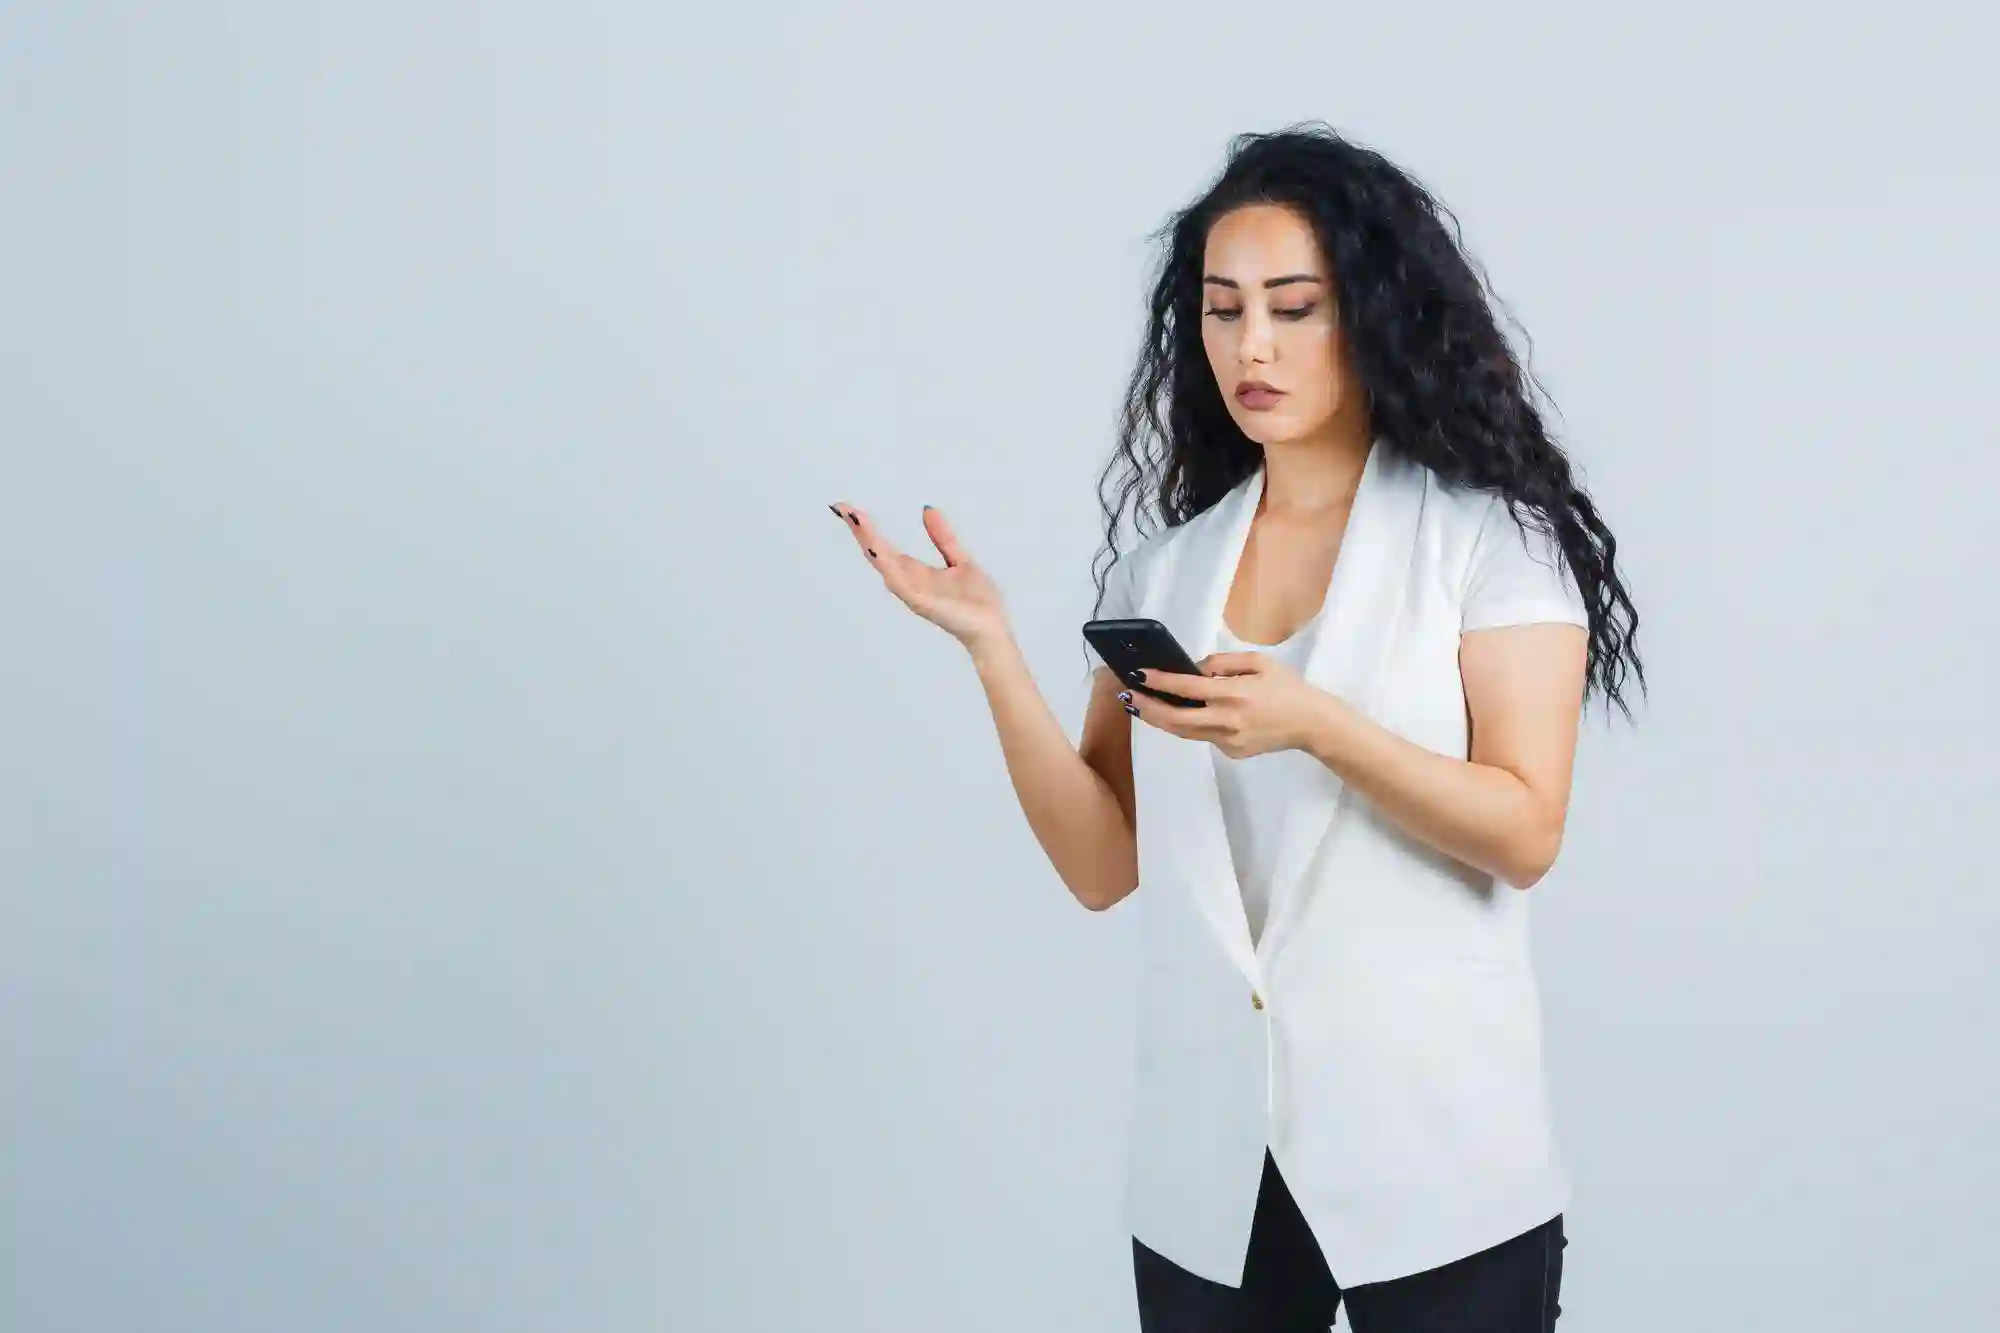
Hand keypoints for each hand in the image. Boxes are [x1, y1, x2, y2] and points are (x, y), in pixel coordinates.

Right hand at [830, 501, 1009, 650]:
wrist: (992, 629)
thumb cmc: (978, 602)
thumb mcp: (958, 560)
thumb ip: (943, 537)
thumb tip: (927, 510)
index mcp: (915, 573)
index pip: (884, 547)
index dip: (867, 529)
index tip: (849, 509)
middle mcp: (907, 583)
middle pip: (877, 553)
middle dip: (859, 530)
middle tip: (840, 507)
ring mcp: (912, 593)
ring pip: (883, 563)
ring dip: (868, 541)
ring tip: (855, 519)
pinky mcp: (921, 602)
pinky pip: (899, 581)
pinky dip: (886, 564)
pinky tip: (876, 548)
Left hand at [1121, 651, 1331, 758]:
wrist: (1312, 724)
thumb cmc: (1287, 688)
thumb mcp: (1259, 662)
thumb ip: (1223, 663)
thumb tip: (1195, 668)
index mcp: (1234, 694)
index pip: (1187, 688)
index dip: (1159, 682)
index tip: (1139, 674)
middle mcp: (1227, 720)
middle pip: (1175, 720)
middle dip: (1148, 708)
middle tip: (1129, 697)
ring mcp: (1228, 741)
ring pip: (1185, 732)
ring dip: (1161, 719)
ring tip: (1142, 705)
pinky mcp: (1232, 752)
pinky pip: (1205, 736)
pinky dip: (1193, 724)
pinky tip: (1187, 713)